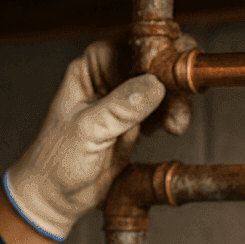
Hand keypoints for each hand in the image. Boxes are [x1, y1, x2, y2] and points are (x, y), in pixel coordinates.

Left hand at [4, 41, 164, 240]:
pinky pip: (163, 109)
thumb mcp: (88, 132)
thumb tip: (154, 85)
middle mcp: (107, 79)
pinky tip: (169, 129)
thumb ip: (119, 109)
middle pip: (151, 61)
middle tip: (188, 90)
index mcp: (88, 71)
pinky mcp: (135, 121)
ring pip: (162, 85)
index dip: (153, 51)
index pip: (126, 46)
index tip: (172, 67)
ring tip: (174, 125)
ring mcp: (123, 100)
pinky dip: (173, 115)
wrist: (57, 197)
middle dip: (172, 76)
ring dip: (176, 101)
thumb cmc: (56, 161)